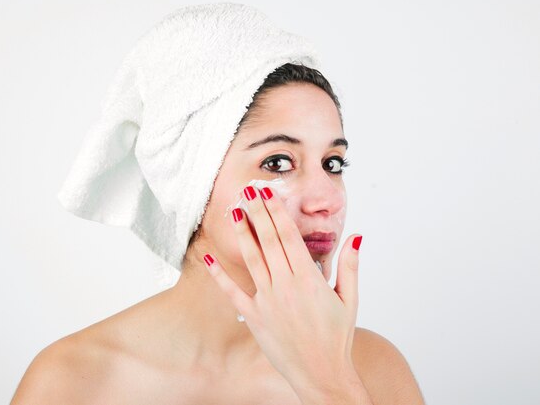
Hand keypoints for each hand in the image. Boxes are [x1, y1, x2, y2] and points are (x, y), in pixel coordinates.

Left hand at [203, 185, 364, 399]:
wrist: (321, 374)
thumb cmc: (337, 337)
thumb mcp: (350, 299)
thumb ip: (349, 266)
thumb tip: (355, 236)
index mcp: (309, 278)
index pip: (289, 236)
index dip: (276, 211)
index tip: (268, 193)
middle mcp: (285, 285)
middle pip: (268, 240)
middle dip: (256, 212)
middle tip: (247, 190)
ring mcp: (267, 300)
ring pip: (251, 258)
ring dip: (242, 233)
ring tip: (234, 210)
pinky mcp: (254, 316)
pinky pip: (232, 291)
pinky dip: (218, 274)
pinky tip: (208, 257)